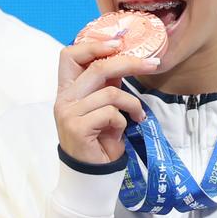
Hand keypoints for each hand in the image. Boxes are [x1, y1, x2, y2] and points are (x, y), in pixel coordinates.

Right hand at [54, 36, 150, 163]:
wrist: (91, 173)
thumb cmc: (99, 139)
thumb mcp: (103, 106)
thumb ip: (107, 84)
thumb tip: (126, 58)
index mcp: (67, 89)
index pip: (70, 55)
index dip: (93, 45)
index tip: (118, 44)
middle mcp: (64, 99)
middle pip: (98, 67)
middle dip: (130, 63)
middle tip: (153, 65)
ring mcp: (68, 113)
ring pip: (111, 93)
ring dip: (132, 103)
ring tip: (137, 114)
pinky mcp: (77, 127)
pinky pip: (111, 113)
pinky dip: (124, 121)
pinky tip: (122, 130)